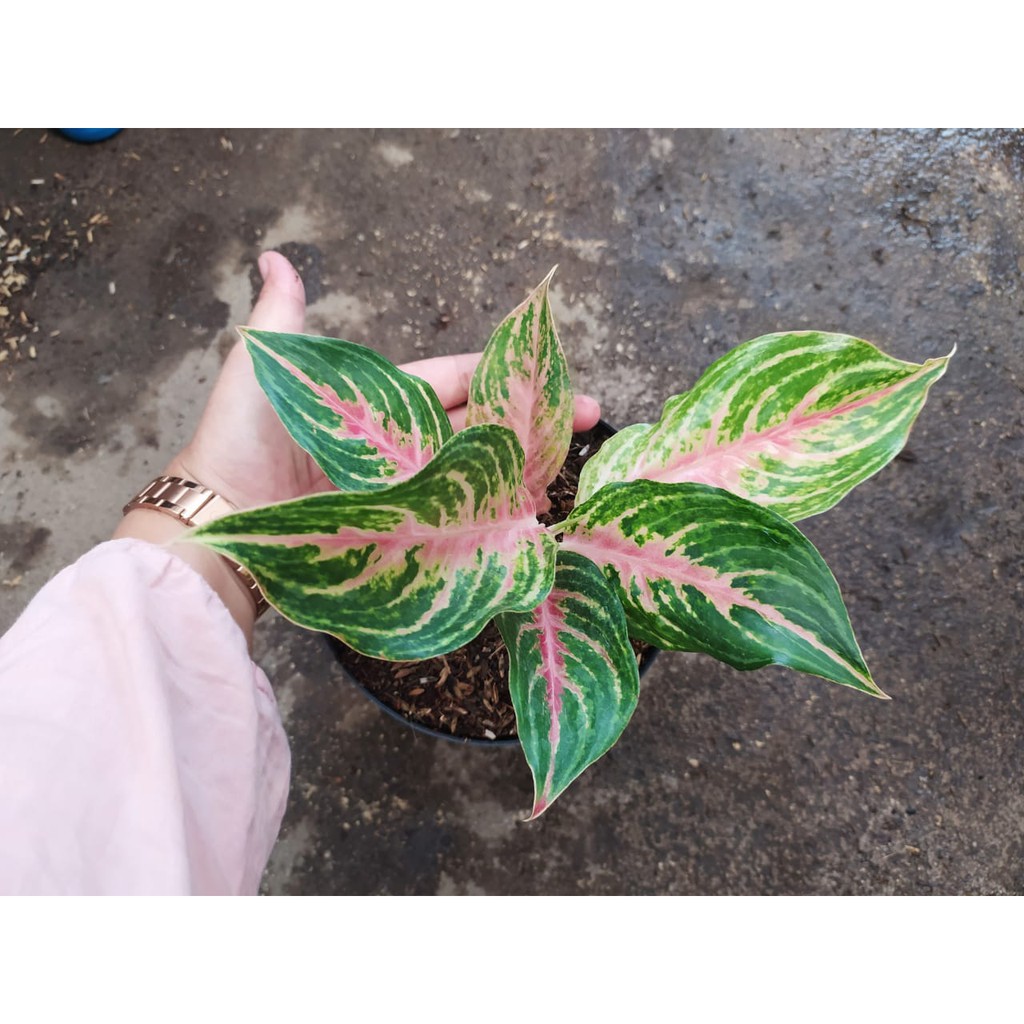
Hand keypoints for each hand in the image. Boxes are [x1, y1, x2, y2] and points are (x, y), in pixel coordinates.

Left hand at [118, 251, 601, 641]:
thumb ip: (283, 316)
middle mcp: (402, 449)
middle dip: (534, 421)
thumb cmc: (239, 441)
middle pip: (481, 429)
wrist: (221, 521)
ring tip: (574, 464)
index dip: (503, 374)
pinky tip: (534, 515)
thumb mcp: (264, 368)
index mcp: (383, 405)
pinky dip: (495, 519)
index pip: (456, 381)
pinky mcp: (405, 534)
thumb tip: (275, 255)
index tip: (550, 369)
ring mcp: (406, 494)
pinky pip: (457, 523)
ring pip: (477, 476)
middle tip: (591, 418)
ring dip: (525, 468)